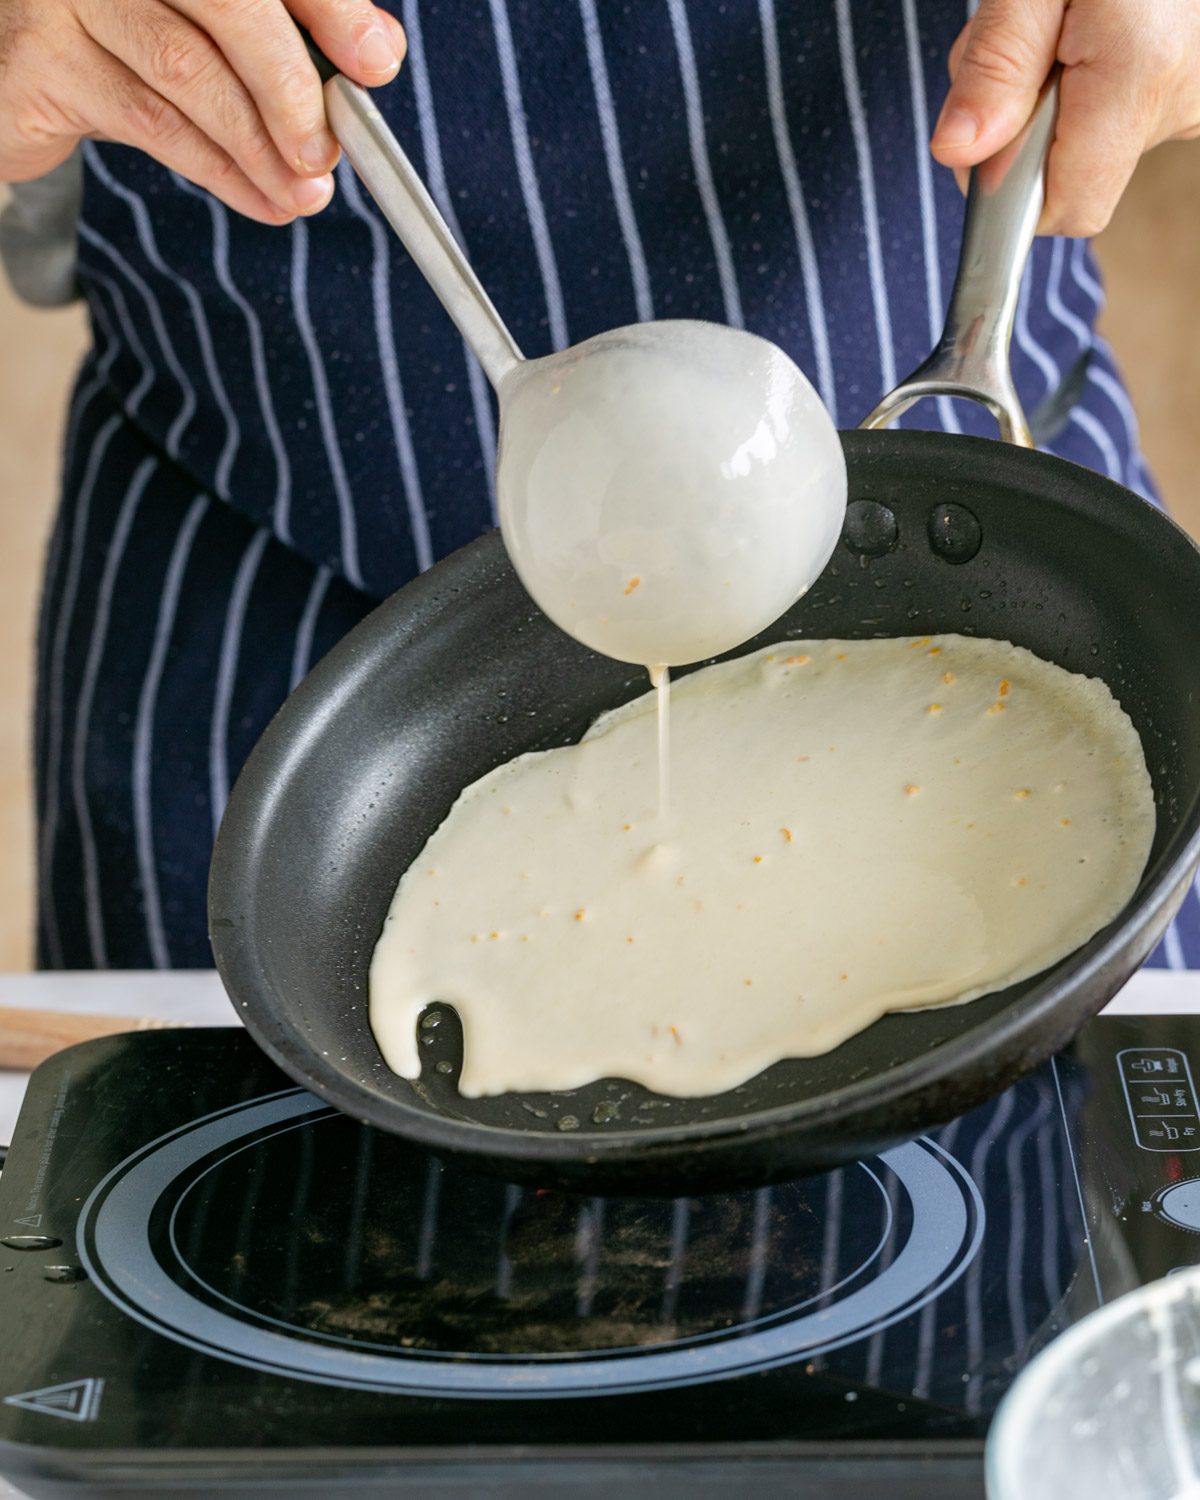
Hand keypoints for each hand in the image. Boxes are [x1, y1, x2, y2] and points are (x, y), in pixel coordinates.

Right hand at [0, 0, 406, 223]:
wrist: (15, 66)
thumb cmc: (124, 37)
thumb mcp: (214, 23)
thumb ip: (290, 26)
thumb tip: (376, 53)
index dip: (329, 9)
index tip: (376, 61)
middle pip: (230, 6)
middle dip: (292, 89)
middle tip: (326, 154)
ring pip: (189, 73)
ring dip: (259, 147)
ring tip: (303, 193)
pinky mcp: (41, 60)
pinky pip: (150, 122)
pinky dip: (219, 170)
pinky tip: (260, 198)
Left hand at [931, 0, 1199, 236]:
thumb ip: (997, 63)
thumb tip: (957, 152)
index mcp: (1140, 71)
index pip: (1064, 208)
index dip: (1010, 188)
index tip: (983, 132)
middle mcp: (1179, 97)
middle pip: (1070, 174)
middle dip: (1022, 126)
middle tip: (1019, 40)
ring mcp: (1195, 95)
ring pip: (1090, 142)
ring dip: (1051, 98)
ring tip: (1059, 19)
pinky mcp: (1196, 85)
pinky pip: (1119, 113)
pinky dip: (1087, 81)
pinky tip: (1090, 26)